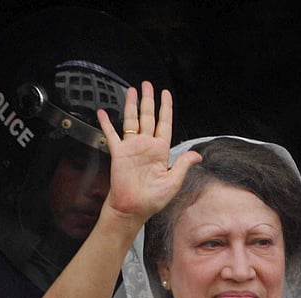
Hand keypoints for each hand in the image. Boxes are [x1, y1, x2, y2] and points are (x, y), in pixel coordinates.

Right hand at [99, 82, 200, 223]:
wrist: (132, 209)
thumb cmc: (152, 200)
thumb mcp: (173, 182)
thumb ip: (183, 165)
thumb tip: (197, 155)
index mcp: (161, 151)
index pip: (164, 124)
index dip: (165, 108)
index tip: (165, 94)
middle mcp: (146, 146)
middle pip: (148, 117)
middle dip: (148, 100)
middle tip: (147, 85)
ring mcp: (132, 148)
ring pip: (132, 121)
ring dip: (131, 105)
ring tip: (131, 90)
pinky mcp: (118, 153)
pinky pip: (111, 134)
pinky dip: (106, 123)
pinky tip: (102, 113)